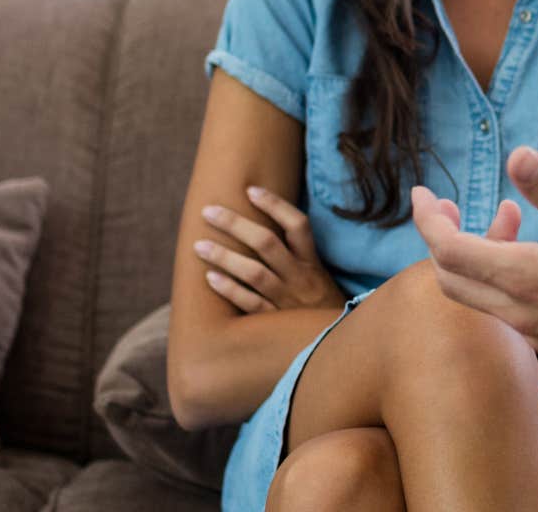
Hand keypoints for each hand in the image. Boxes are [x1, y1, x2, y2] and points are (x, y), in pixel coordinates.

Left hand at [195, 186, 346, 314]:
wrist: (338, 347)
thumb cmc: (322, 310)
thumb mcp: (319, 280)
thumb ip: (297, 259)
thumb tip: (262, 230)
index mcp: (313, 264)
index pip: (298, 225)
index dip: (275, 205)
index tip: (250, 190)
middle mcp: (301, 278)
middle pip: (267, 243)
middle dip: (236, 224)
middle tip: (208, 211)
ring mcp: (287, 301)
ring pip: (255, 273)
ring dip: (225, 257)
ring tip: (199, 245)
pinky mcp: (275, 323)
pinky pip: (250, 304)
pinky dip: (230, 290)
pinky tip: (209, 278)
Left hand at [410, 146, 537, 369]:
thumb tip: (516, 155)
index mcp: (524, 278)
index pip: (448, 250)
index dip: (427, 219)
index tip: (421, 193)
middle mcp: (521, 312)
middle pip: (451, 280)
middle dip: (442, 239)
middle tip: (450, 205)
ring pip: (480, 297)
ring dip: (479, 256)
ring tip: (510, 217)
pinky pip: (508, 311)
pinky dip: (504, 278)